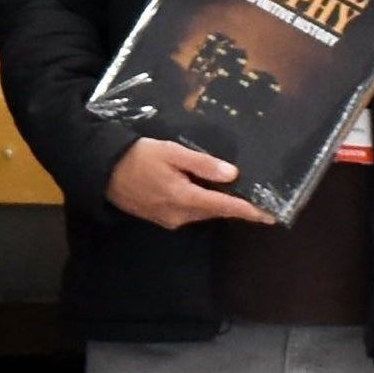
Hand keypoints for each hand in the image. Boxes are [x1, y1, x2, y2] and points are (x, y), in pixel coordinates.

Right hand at [105, 137, 268, 228]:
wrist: (102, 172)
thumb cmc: (138, 157)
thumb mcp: (171, 152)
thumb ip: (202, 164)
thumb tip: (233, 174)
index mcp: (185, 198)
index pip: (225, 206)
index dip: (249, 211)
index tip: (271, 215)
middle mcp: (180, 215)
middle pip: (215, 210)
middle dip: (235, 204)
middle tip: (256, 195)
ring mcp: (170, 220)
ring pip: (202, 211)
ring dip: (217, 202)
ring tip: (232, 189)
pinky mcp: (162, 218)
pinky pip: (189, 211)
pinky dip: (200, 202)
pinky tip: (202, 189)